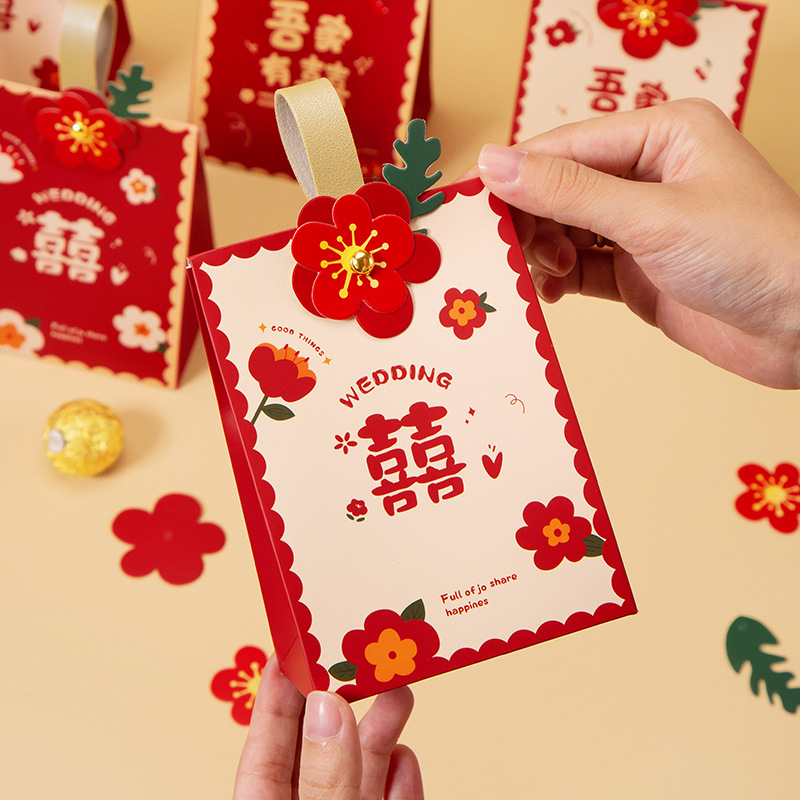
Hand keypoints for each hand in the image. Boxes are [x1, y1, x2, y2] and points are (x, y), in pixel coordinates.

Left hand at [233, 655, 422, 799]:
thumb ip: (324, 779)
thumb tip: (327, 709)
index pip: (267, 746)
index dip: (277, 693)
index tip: (292, 647)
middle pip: (319, 746)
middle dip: (342, 698)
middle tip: (358, 656)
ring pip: (359, 770)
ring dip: (381, 730)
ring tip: (398, 690)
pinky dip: (401, 780)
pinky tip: (404, 757)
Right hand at [474, 98, 799, 388]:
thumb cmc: (753, 255)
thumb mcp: (652, 216)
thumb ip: (568, 191)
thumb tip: (494, 163)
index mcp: (662, 134)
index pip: (566, 147)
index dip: (515, 173)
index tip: (470, 201)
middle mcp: (649, 174)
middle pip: (560, 188)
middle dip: (532, 219)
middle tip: (516, 251)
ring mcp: (642, 225)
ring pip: (565, 229)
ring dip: (544, 251)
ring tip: (548, 273)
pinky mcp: (637, 270)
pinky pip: (579, 267)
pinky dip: (559, 279)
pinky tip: (554, 291)